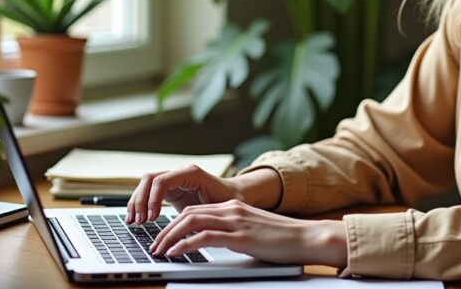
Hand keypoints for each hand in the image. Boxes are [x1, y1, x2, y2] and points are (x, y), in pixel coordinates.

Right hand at [126, 164, 236, 224]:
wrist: (235, 196)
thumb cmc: (228, 200)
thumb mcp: (216, 206)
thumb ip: (200, 213)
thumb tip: (184, 227)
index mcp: (191, 173)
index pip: (162, 181)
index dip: (153, 199)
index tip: (152, 218)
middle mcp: (180, 173)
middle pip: (149, 179)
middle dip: (140, 200)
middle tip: (138, 221)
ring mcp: (174, 180)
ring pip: (146, 184)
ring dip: (137, 202)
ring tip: (134, 221)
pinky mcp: (171, 189)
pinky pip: (150, 192)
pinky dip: (141, 204)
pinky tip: (137, 219)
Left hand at [149, 200, 346, 267]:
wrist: (306, 237)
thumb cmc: (283, 239)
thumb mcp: (253, 231)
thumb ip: (233, 232)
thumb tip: (214, 243)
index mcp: (234, 207)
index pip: (195, 210)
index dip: (175, 223)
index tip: (163, 237)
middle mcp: (232, 210)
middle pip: (188, 213)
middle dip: (167, 229)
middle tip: (154, 245)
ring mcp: (236, 222)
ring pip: (192, 222)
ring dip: (170, 236)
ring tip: (159, 249)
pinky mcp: (240, 236)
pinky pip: (204, 237)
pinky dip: (186, 244)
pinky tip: (176, 252)